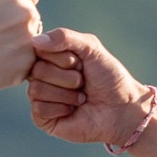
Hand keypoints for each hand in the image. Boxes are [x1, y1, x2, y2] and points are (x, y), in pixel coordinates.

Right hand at [0, 0, 41, 98]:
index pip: (26, 7)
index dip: (8, 21)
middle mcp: (27, 15)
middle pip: (32, 25)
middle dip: (17, 34)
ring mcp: (30, 39)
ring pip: (32, 46)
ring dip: (17, 51)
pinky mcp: (28, 64)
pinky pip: (28, 65)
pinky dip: (15, 68)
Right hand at [27, 28, 149, 144]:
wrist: (122, 109)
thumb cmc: (109, 77)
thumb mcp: (91, 48)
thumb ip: (64, 37)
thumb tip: (34, 41)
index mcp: (51, 57)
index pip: (38, 49)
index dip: (62, 57)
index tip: (80, 63)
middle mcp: (43, 76)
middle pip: (37, 70)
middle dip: (67, 77)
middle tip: (83, 82)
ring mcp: (41, 98)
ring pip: (36, 89)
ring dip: (66, 94)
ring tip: (81, 98)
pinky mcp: (43, 119)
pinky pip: (38, 108)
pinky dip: (61, 109)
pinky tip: (73, 111)